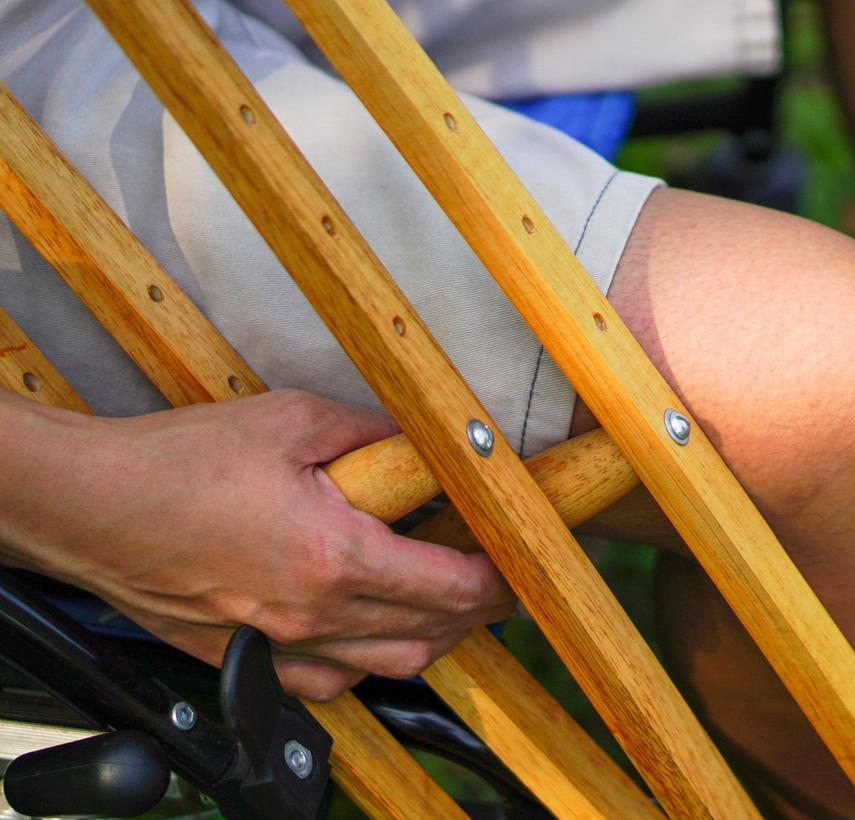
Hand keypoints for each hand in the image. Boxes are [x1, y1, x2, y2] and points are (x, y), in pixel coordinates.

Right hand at [0, 389, 512, 699]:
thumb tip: (417, 439)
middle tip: (493, 583)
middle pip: (427, 636)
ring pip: (383, 669)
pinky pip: (324, 684)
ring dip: (426, 641)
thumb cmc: (179, 462)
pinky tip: (366, 636)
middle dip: (474, 613)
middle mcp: (312, 615)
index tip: (515, 565)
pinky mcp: (241, 658)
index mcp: (335, 557)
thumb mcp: (291, 420)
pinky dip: (362, 666)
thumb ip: (370, 432)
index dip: (496, 581)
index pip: (449, 588)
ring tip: (443, 606)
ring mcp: (276, 645)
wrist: (88, 506)